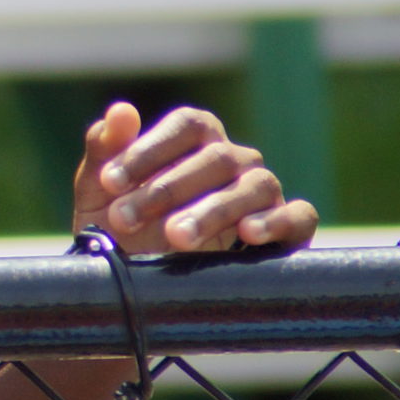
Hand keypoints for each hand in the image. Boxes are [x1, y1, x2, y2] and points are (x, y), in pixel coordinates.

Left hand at [72, 102, 318, 253]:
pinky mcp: (288, 229)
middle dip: (167, 189)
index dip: (148, 150)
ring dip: (214, 210)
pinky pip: (300, 216)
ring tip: (177, 236)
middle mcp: (234, 160)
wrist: (143, 288)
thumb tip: (120, 111)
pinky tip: (248, 234)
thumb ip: (104, 149)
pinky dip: (278, 221)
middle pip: (217, 158)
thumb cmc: (122, 227)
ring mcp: (263, 193)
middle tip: (125, 219)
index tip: (109, 182)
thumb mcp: (99, 193)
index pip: (187, 125)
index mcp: (196, 139)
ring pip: (256, 185)